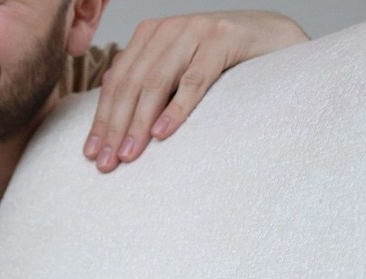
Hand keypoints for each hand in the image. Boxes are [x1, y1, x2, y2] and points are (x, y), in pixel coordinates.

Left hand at [83, 11, 306, 171]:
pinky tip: (162, 133)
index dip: (102, 120)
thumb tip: (108, 131)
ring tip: (129, 155)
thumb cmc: (221, 65)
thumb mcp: (176, 75)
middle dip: (116, 128)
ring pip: (156, 83)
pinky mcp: (224, 38)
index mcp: (150, 35)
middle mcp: (169, 27)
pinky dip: (176, 108)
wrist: (274, 39)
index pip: (116, 82)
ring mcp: (197, 29)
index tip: (91, 156)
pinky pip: (193, 79)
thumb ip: (146, 90)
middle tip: (107, 164)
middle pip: (132, 84)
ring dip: (139, 124)